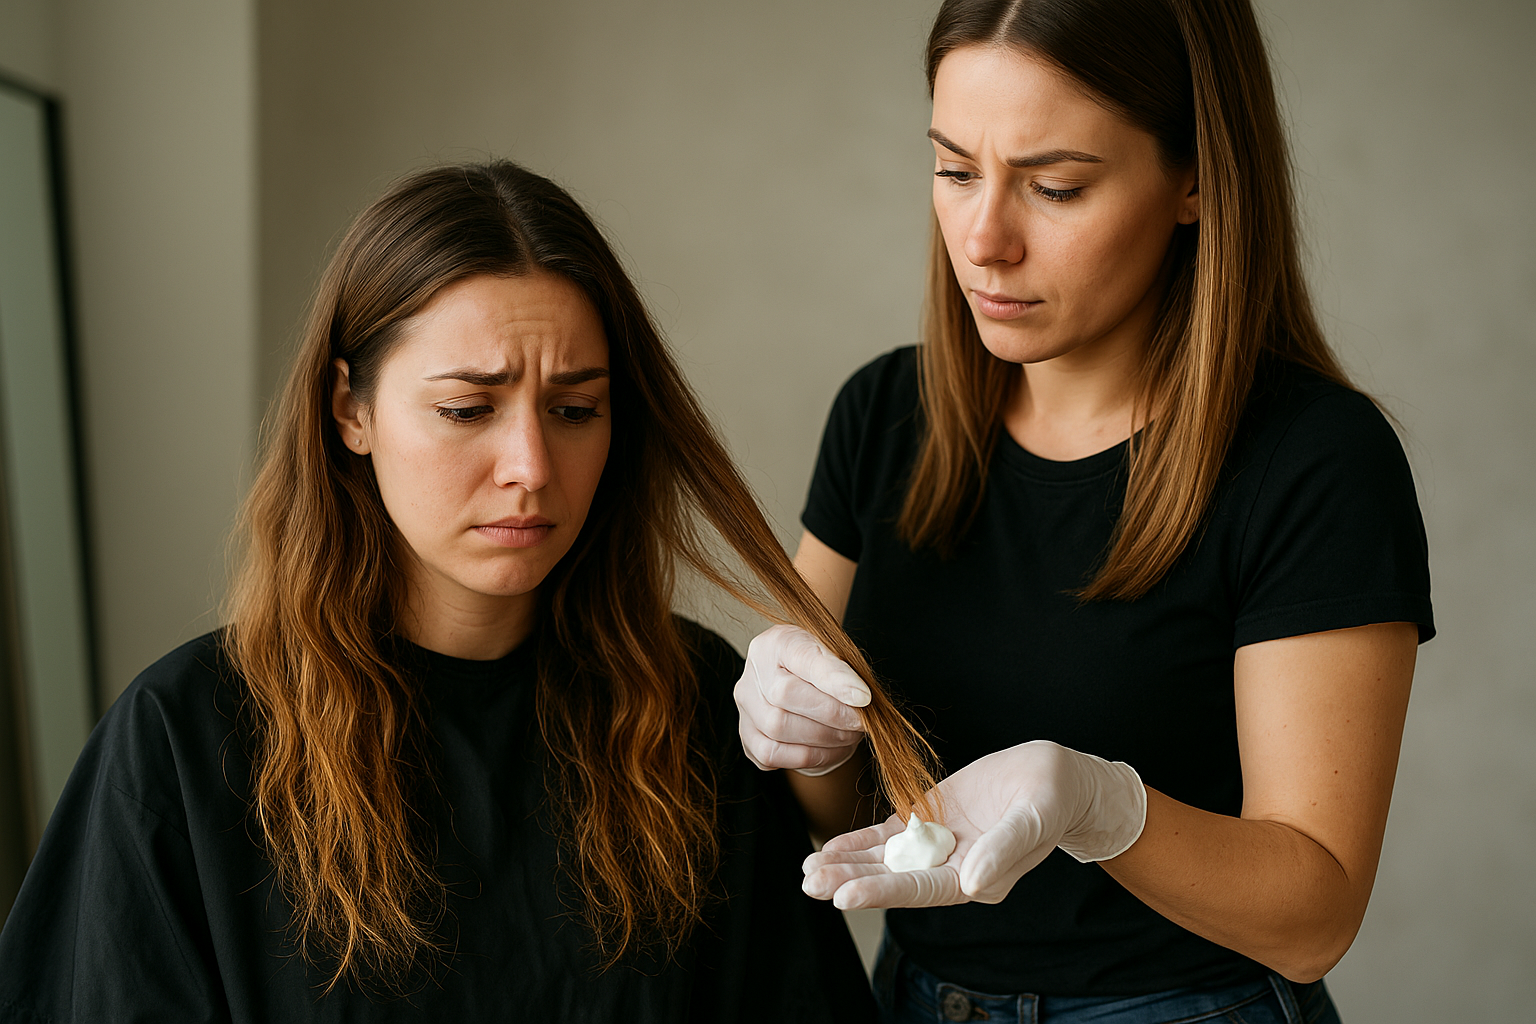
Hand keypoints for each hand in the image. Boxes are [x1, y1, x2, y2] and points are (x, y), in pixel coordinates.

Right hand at [734, 624, 870, 775]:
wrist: (807, 689)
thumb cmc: (825, 670)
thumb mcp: (839, 658)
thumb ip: (845, 671)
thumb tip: (860, 698)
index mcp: (777, 642)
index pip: (802, 656)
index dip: (834, 679)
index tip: (864, 697)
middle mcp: (752, 672)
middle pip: (784, 695)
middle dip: (831, 714)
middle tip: (860, 721)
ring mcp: (745, 707)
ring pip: (776, 728)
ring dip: (822, 737)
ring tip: (848, 733)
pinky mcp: (748, 738)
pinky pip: (772, 754)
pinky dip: (809, 755)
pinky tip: (830, 748)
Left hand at [801, 740, 1145, 908]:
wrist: (1056, 777)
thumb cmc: (1052, 797)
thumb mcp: (1034, 817)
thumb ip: (1004, 850)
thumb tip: (973, 886)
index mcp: (978, 879)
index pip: (922, 890)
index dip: (882, 892)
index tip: (844, 896)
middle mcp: (952, 869)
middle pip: (894, 880)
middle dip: (851, 882)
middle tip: (811, 884)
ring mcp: (937, 846)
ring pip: (884, 861)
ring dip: (847, 866)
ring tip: (808, 871)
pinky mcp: (929, 822)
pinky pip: (888, 837)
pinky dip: (859, 844)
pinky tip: (828, 848)